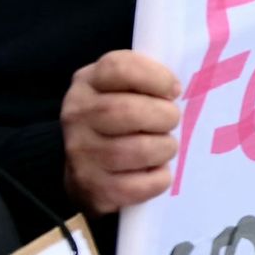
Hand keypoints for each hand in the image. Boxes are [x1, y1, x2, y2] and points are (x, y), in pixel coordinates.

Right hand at [61, 51, 182, 214]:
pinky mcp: (93, 188)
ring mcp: (81, 153)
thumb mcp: (123, 89)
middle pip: (127, 110)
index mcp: (87, 82)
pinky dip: (158, 179)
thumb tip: (176, 90)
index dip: (155, 76)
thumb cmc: (118, 122)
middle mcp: (77, 115)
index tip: (174, 90)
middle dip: (164, 116)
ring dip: (164, 148)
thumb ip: (145, 80)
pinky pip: (138, 186)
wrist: (87, 172)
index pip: (118, 67)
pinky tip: (157, 171)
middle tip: (172, 121)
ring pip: (136, 150)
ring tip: (165, 146)